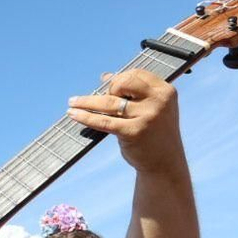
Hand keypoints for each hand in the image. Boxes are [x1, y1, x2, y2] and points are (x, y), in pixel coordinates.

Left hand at [66, 69, 184, 175]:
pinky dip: (86, 117)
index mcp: (165, 91)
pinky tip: (74, 114)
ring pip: (109, 102)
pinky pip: (104, 121)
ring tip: (72, 102)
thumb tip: (105, 76)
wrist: (165, 163)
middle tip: (99, 97)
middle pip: (122, 83)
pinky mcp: (134, 132)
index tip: (109, 85)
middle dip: (108, 87)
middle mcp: (158, 102)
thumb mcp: (152, 108)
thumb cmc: (155, 132)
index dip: (120, 78)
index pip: (137, 73)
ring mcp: (147, 117)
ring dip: (86, 101)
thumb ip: (133, 92)